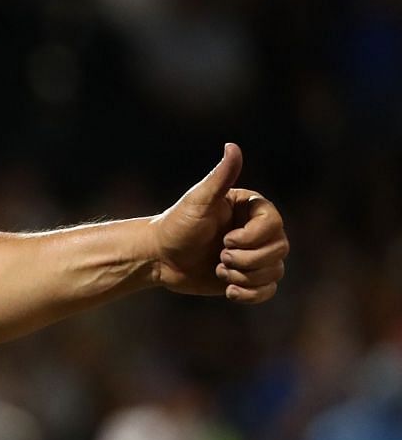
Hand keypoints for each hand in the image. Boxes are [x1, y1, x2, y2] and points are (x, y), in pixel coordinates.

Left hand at [150, 143, 288, 303]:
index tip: (225, 240)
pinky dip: (251, 294)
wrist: (158, 256)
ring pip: (275, 271)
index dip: (252, 238)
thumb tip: (232, 146)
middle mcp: (259, 232)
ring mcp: (254, 255)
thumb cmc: (176, 224)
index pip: (274, 225)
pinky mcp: (246, 277)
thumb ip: (220, 176)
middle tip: (219, 256)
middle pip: (279, 249)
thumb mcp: (198, 200)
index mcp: (253, 210)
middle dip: (247, 259)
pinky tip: (228, 291)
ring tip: (218, 269)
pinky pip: (267, 290)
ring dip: (245, 276)